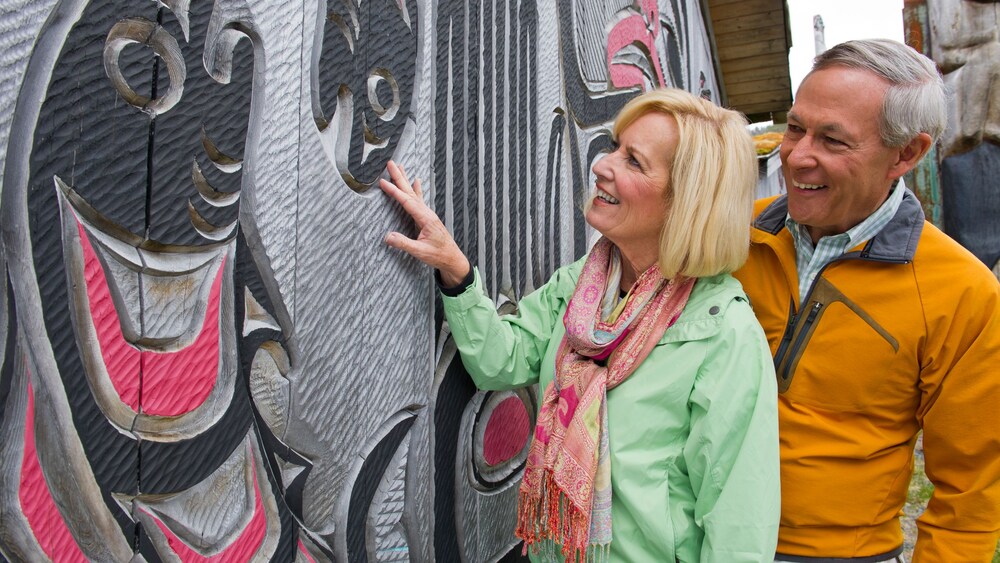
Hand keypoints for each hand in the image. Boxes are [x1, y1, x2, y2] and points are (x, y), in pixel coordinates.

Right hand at [380, 160, 470, 286]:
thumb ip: (404, 244)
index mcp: (426, 219)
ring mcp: (428, 214)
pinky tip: (416, 181)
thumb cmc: (438, 255)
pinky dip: (416, 189)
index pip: (407, 202)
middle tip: (390, 163)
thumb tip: (387, 237)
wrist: (453, 258)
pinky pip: (419, 199)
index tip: (383, 182)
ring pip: (414, 193)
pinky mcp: (427, 217)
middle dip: (399, 177)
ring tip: (400, 167)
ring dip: (405, 180)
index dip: (394, 191)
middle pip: (410, 192)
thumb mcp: (420, 252)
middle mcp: (427, 213)